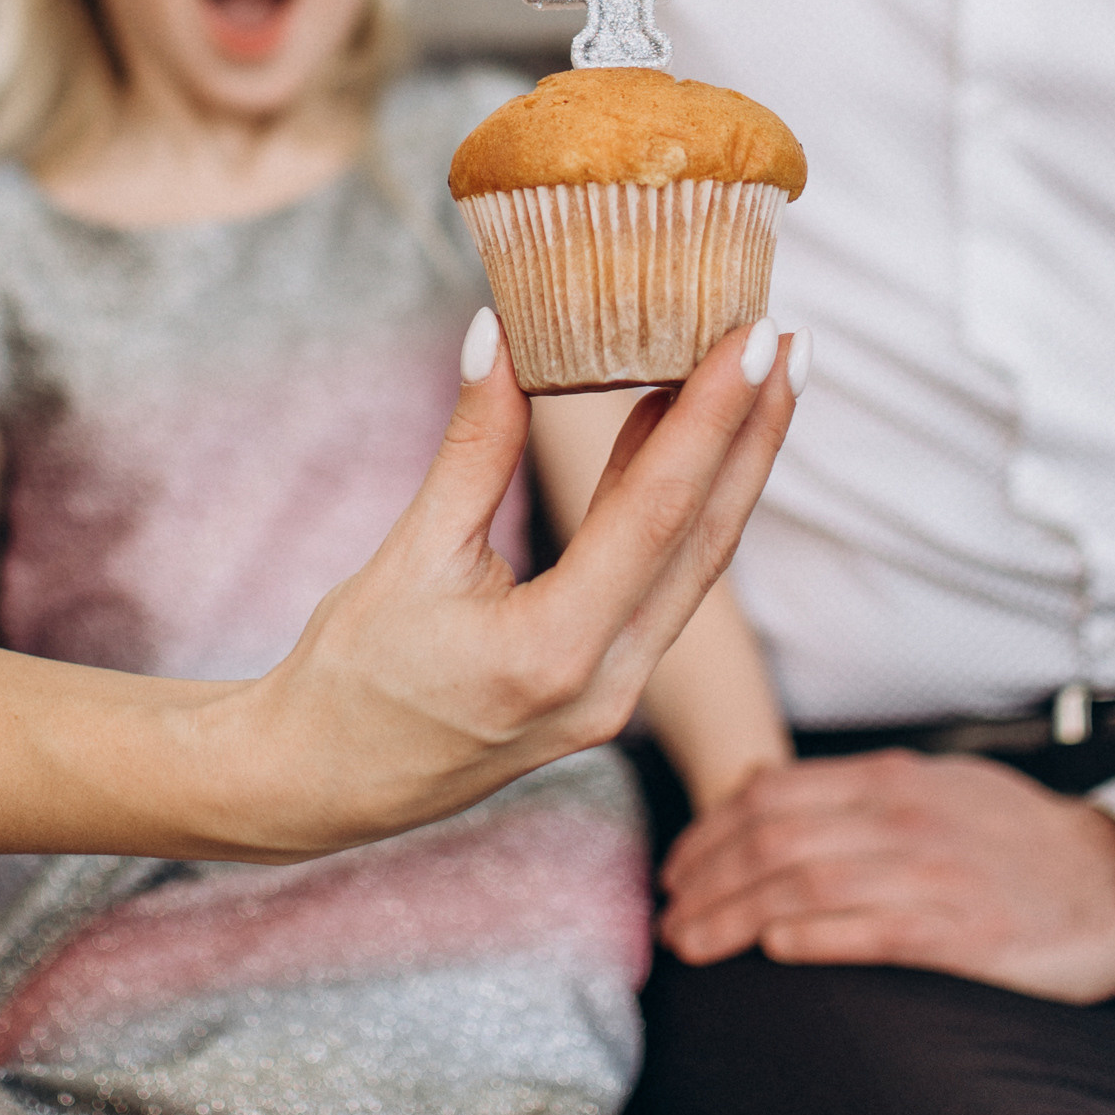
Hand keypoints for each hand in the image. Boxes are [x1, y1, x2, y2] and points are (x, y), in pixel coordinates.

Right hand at [233, 313, 799, 856]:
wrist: (323, 782)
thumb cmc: (352, 675)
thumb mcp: (410, 552)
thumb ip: (471, 447)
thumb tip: (498, 332)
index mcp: (554, 652)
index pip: (659, 513)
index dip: (711, 417)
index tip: (752, 338)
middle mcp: (607, 684)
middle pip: (708, 541)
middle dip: (756, 435)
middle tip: (791, 340)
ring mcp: (615, 696)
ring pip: (698, 567)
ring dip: (733, 471)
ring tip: (760, 379)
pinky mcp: (607, 690)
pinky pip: (666, 587)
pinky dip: (684, 510)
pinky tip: (681, 440)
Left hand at [657, 748, 1114, 1001]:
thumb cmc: (1020, 841)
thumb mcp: (937, 790)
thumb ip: (858, 795)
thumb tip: (768, 797)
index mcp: (890, 781)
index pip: (771, 794)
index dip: (708, 831)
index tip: (674, 868)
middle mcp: (900, 817)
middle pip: (771, 839)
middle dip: (704, 879)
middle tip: (666, 917)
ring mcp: (930, 871)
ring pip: (802, 884)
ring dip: (733, 916)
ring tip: (691, 946)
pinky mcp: (962, 931)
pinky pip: (870, 929)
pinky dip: (812, 936)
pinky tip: (771, 950)